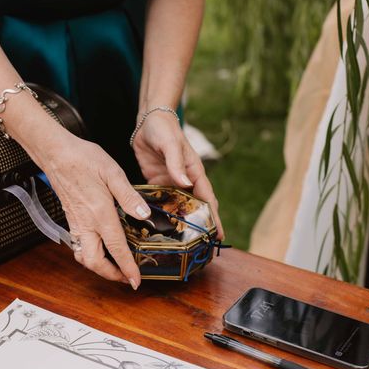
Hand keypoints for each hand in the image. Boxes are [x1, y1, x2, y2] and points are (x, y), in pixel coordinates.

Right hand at [24, 124, 150, 288]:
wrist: (56, 153)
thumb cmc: (83, 159)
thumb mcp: (113, 173)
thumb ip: (130, 196)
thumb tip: (144, 215)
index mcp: (100, 213)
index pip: (116, 248)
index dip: (127, 267)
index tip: (136, 281)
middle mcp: (86, 223)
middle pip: (95, 262)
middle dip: (110, 275)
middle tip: (126, 277)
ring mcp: (76, 223)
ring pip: (84, 257)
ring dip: (99, 267)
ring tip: (115, 267)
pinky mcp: (71, 220)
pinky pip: (79, 246)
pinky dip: (90, 255)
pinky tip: (102, 248)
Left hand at [132, 111, 224, 239]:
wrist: (149, 121)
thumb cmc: (165, 129)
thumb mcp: (170, 145)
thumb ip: (176, 164)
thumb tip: (184, 182)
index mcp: (194, 173)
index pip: (207, 200)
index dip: (213, 218)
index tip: (218, 236)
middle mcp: (185, 181)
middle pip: (195, 208)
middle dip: (199, 226)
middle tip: (200, 247)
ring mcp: (171, 183)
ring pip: (177, 207)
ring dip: (178, 222)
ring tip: (178, 244)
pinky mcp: (157, 182)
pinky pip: (160, 201)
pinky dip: (160, 212)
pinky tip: (156, 226)